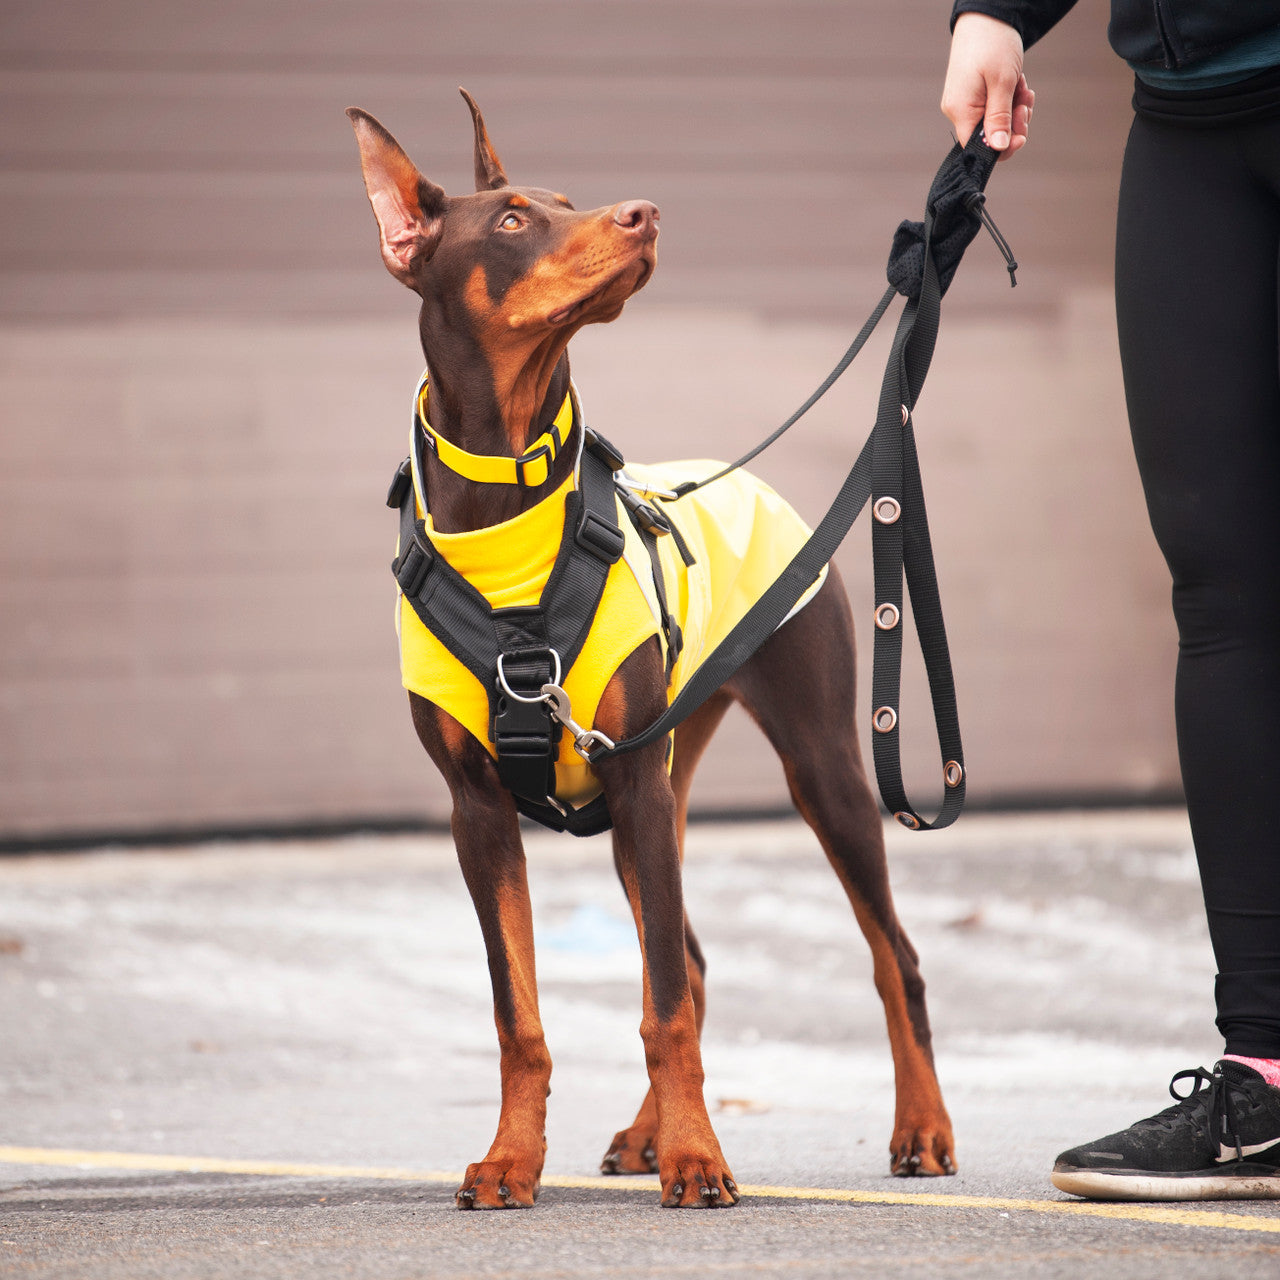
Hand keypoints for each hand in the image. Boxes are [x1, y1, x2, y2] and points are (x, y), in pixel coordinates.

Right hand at [941, 13, 1034, 158]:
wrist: (986, 16)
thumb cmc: (992, 44)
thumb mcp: (1002, 82)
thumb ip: (999, 118)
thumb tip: (998, 149)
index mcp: (961, 111)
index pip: (976, 148)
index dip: (1000, 148)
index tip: (1022, 137)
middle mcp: (958, 111)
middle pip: (988, 137)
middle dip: (1012, 124)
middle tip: (1026, 105)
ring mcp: (965, 103)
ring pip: (994, 122)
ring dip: (1014, 110)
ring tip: (1023, 88)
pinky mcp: (973, 95)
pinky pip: (993, 109)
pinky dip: (1009, 100)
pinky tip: (1017, 85)